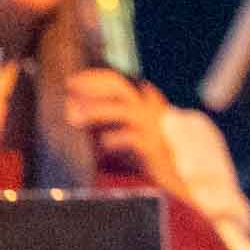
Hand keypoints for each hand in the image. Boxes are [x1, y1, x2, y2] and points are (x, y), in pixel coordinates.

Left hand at [50, 67, 181, 189]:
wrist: (179, 171)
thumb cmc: (147, 148)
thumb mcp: (125, 129)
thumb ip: (104, 118)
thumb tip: (73, 111)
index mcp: (142, 100)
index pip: (114, 81)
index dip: (92, 79)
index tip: (70, 82)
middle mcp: (147, 108)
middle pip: (119, 87)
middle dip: (92, 87)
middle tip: (70, 90)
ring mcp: (151, 126)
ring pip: (124, 110)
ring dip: (97, 111)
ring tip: (74, 119)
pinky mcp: (153, 147)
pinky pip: (133, 138)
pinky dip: (116, 138)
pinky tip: (104, 143)